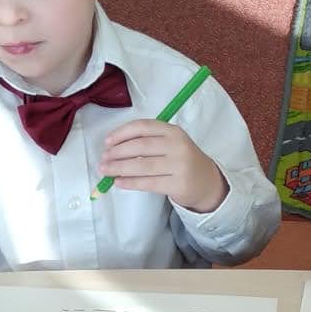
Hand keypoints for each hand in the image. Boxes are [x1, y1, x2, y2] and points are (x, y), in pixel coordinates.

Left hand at [98, 120, 227, 212]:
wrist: (206, 181)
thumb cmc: (182, 160)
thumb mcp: (171, 143)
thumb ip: (148, 141)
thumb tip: (114, 148)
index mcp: (173, 131)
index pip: (143, 127)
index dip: (122, 133)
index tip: (107, 141)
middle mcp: (177, 146)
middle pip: (141, 147)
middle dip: (118, 152)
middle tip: (104, 159)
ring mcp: (179, 166)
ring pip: (143, 166)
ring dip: (120, 168)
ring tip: (106, 171)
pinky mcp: (178, 184)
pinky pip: (148, 183)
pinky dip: (130, 182)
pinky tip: (118, 182)